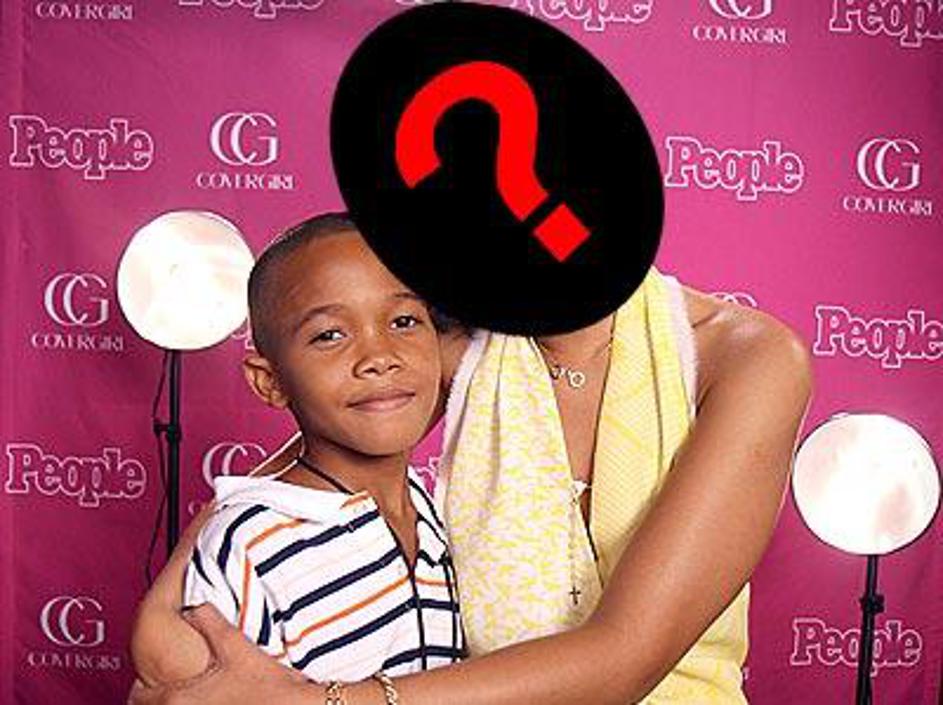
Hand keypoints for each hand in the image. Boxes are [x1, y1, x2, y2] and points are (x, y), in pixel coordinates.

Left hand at [127, 604, 311, 704]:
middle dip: (153, 699)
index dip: (139, 686)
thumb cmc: (266, 685)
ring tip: (189, 692)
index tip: (145, 678)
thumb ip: (209, 622)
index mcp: (180, 698)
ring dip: (175, 703)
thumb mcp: (234, 645)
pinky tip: (212, 700)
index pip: (139, 698)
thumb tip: (194, 608)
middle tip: (160, 687)